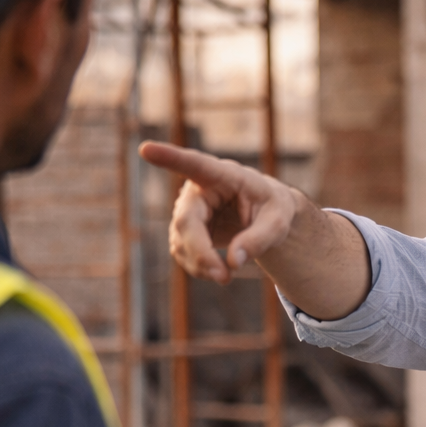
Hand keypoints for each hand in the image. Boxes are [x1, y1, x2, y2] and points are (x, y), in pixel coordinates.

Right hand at [139, 141, 309, 283]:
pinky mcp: (185, 229)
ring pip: (181, 241)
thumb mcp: (279, 221)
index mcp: (223, 174)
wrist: (265, 216)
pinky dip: (198, 267)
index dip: (170, 158)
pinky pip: (182, 252)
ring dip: (201, 264)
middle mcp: (198, 189)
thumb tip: (233, 262)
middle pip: (186, 221)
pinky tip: (216, 270)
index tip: (146, 149)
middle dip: (201, 252)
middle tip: (224, 277)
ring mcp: (188, 209)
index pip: (195, 164)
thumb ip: (260, 239)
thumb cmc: (273, 208)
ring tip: (227, 276)